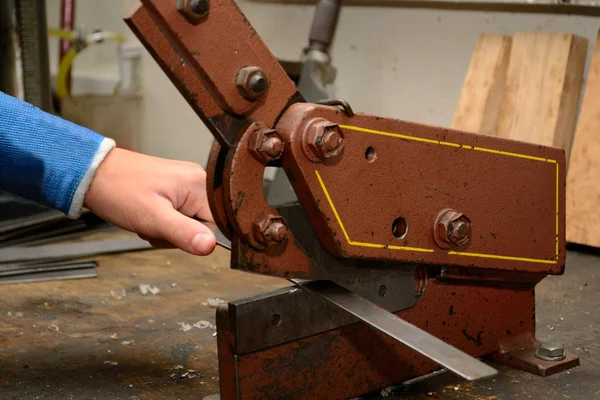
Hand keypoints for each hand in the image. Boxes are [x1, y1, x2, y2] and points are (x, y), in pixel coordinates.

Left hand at [83, 148, 215, 255]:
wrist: (93, 173)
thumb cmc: (118, 190)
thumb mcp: (151, 217)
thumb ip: (183, 233)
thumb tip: (210, 246)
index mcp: (200, 184)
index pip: (218, 224)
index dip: (196, 236)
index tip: (174, 233)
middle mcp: (199, 180)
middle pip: (205, 224)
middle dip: (179, 233)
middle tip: (156, 225)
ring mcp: (188, 184)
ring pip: (192, 223)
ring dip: (169, 230)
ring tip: (149, 219)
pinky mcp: (177, 188)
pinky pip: (181, 215)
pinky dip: (165, 222)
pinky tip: (150, 215)